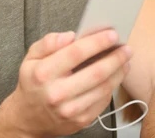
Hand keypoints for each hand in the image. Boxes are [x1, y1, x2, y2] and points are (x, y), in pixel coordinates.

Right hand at [0, 30, 131, 136]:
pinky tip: (114, 77)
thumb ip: (47, 43)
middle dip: (115, 58)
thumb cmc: (32, 83)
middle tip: (125, 49)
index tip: (111, 35)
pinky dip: (112, 87)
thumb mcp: (30, 58)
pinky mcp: (81, 120)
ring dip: (118, 73)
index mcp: (43, 73)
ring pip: (103, 88)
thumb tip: (69, 36)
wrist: (29, 117)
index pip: (75, 53)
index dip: (96, 42)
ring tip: (124, 61)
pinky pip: (103, 101)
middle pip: (95, 72)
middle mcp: (57, 92)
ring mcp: (71, 109)